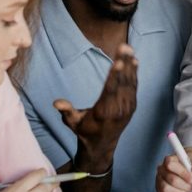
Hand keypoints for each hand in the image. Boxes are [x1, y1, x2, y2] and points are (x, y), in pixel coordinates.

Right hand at [54, 44, 136, 170]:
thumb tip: (56, 103)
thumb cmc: (84, 131)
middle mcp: (118, 108)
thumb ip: (67, 112)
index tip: (119, 62)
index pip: (110, 90)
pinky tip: (134, 61)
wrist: (101, 145)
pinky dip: (134, 73)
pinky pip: (134, 87)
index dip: (115, 76)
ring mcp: (127, 107)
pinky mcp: (132, 105)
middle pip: (122, 82)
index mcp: (104, 111)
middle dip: (124, 63)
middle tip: (124, 46)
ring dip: (130, 65)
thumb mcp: (73, 123)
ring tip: (129, 49)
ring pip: (130, 83)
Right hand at [157, 148, 191, 191]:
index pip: (170, 164)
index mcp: (170, 159)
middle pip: (171, 179)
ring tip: (187, 190)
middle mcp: (161, 168)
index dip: (182, 173)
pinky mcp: (159, 189)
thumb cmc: (191, 166)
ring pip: (166, 188)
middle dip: (184, 185)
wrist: (188, 171)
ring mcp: (159, 179)